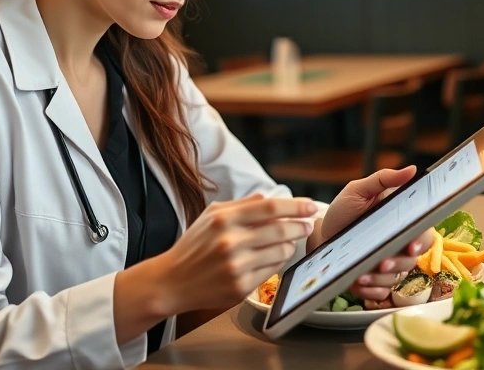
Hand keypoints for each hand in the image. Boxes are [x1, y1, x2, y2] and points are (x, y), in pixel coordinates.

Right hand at [158, 194, 317, 312]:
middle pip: (280, 230)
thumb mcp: (211, 216)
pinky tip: (273, 257)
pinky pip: (271, 272)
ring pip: (279, 252)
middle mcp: (230, 241)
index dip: (295, 206)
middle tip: (308, 225)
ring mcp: (236, 266)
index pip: (270, 208)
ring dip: (289, 245)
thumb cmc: (194, 246)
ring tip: (289, 241)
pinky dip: (277, 262)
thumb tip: (269, 197)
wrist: (173, 281)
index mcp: (224, 219)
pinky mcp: (240, 286)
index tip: (310, 206)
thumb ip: (241, 205)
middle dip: (299, 227)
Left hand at [322, 167, 433, 300]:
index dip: (422, 242)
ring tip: (361, 274)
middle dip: (397, 264)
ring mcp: (387, 266)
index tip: (411, 246)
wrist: (321, 232)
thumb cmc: (343, 210)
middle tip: (381, 263)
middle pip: (411, 261)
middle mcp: (398, 247)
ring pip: (395, 278)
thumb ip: (383, 179)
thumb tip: (411, 170)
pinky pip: (380, 292)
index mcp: (401, 224)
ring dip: (379, 279)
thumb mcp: (358, 190)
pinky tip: (358, 283)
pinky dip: (370, 290)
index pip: (423, 235)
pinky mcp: (374, 282)